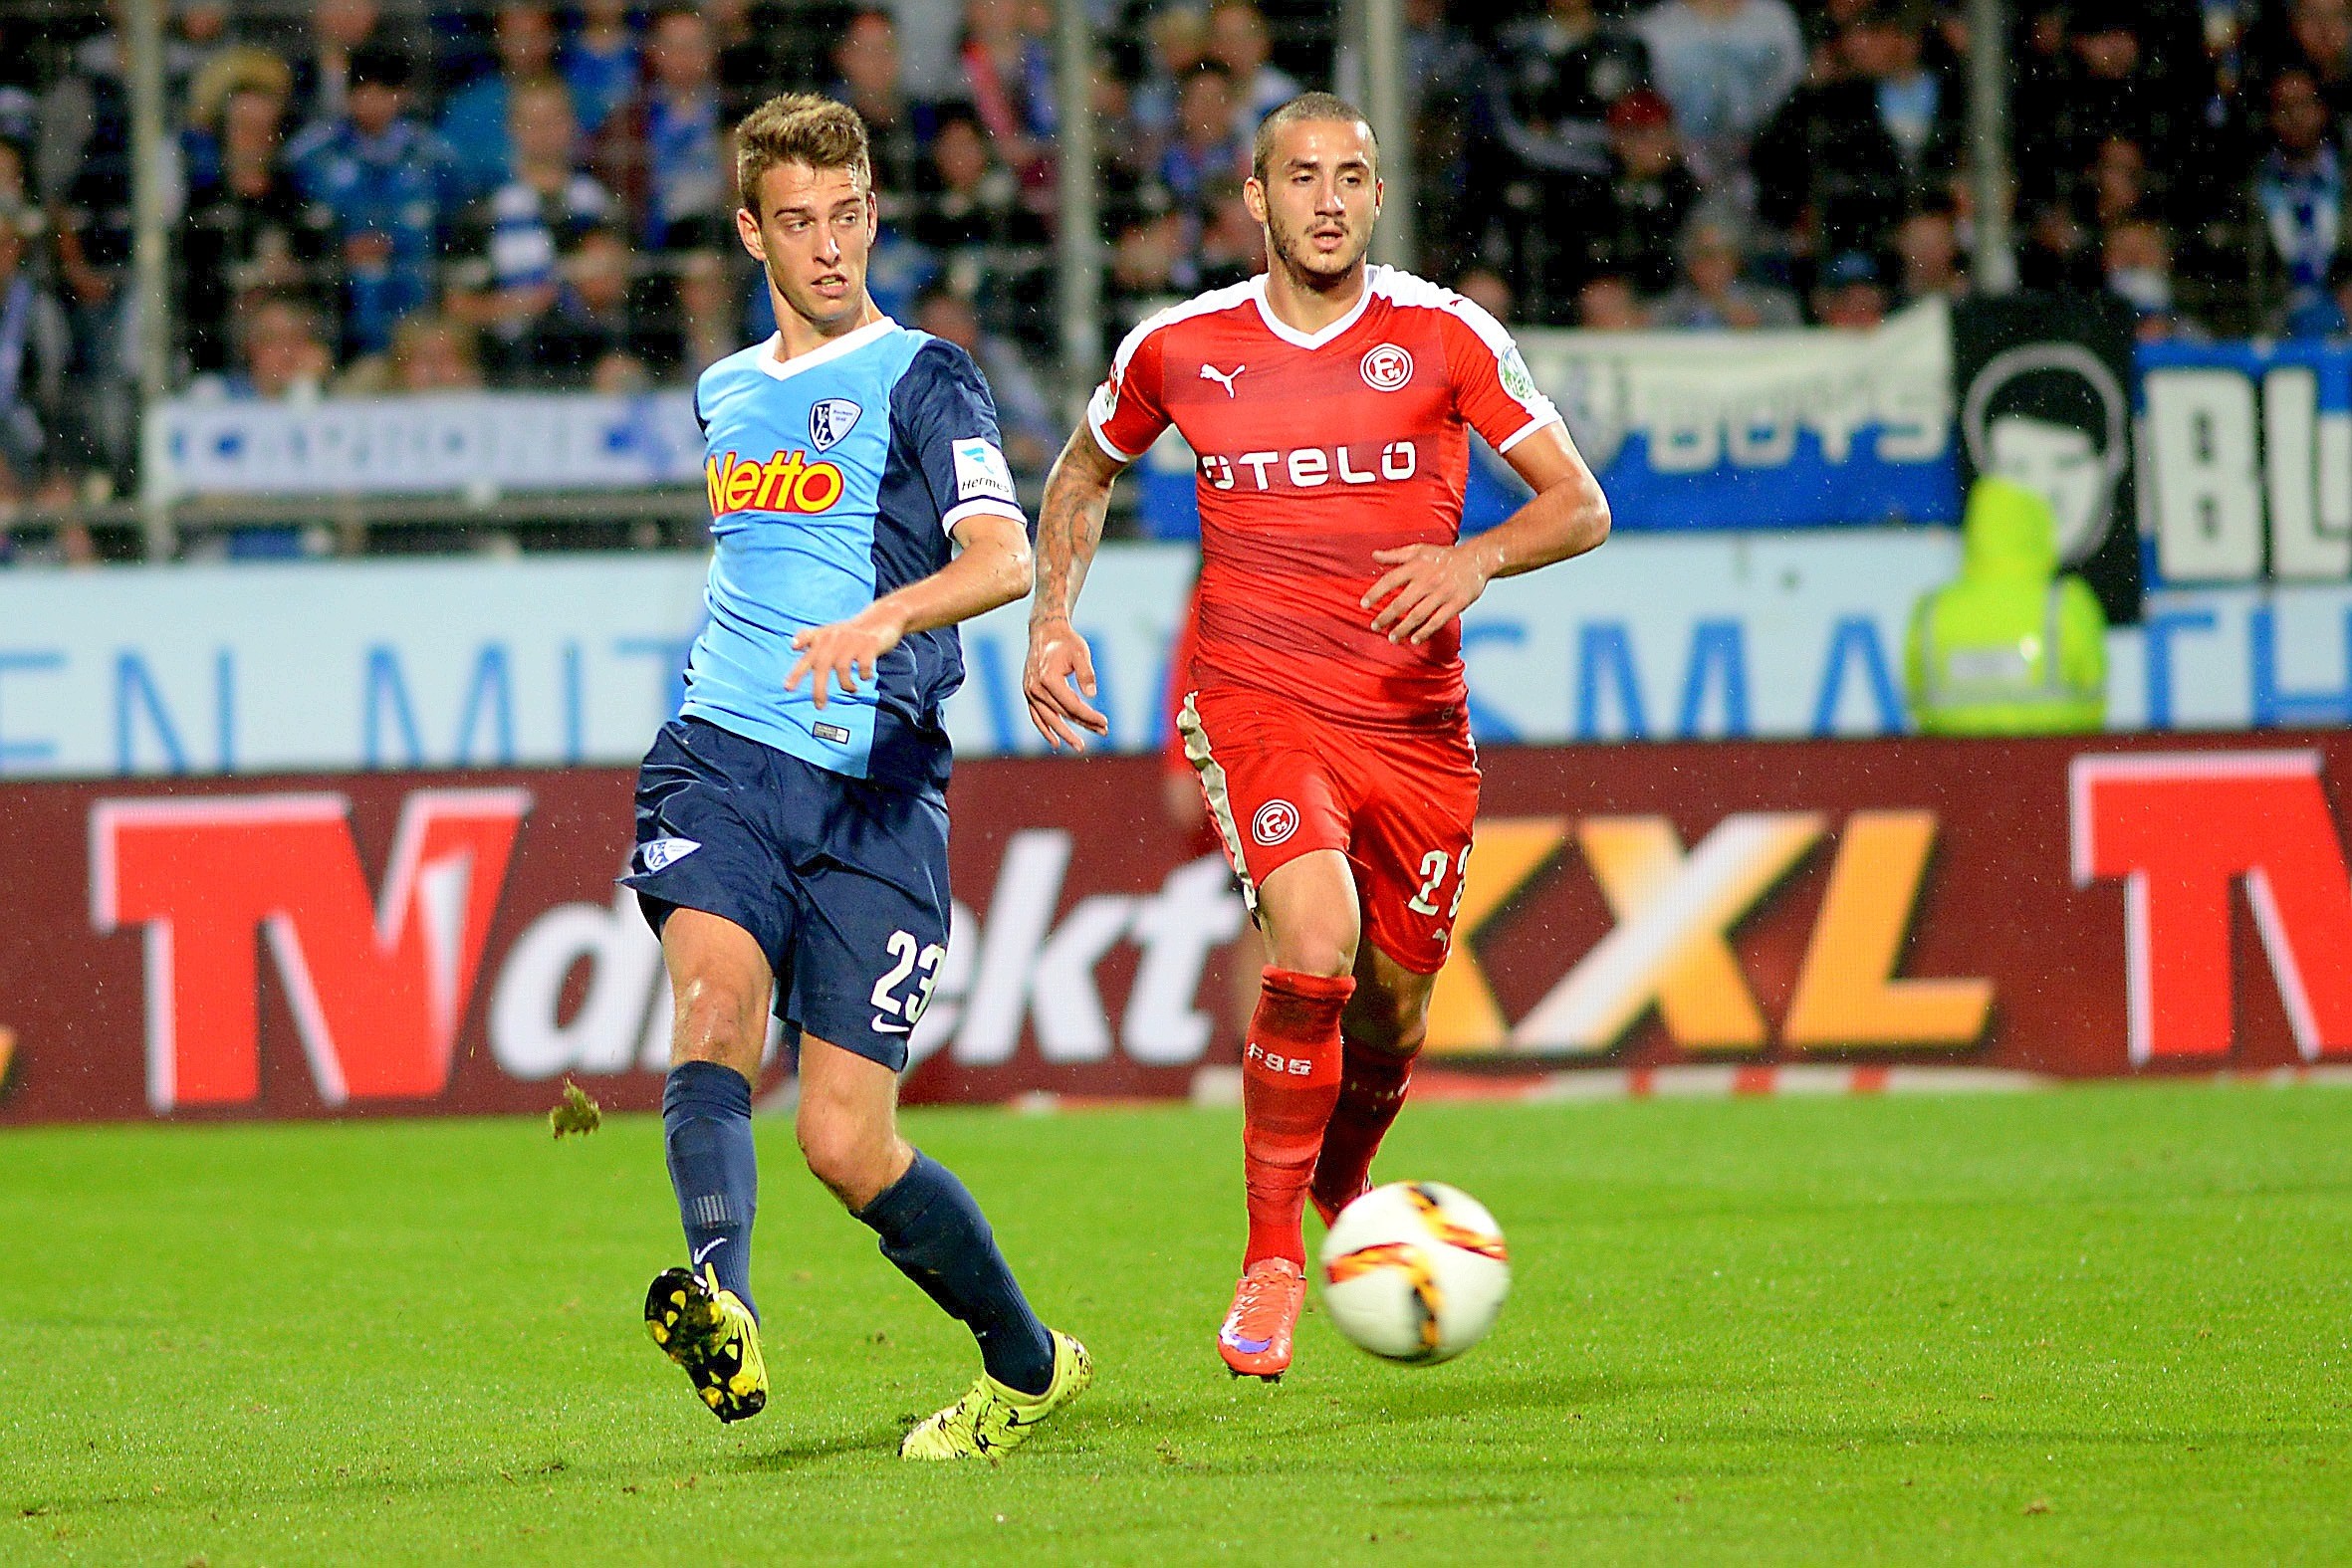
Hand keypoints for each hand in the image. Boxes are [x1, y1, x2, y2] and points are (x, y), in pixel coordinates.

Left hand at [785, 605, 905, 708]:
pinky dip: (864, 676)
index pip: (806, 658)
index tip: (788, 689)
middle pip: (822, 667)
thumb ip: (811, 638)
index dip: (796, 672)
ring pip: (842, 668)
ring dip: (846, 684)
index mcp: (823, 637)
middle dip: (819, 690)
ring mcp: (852, 641)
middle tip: (819, 706)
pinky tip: (866, 678)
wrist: (883, 616)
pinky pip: (864, 666)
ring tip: (852, 689)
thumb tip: (792, 646)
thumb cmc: (852, 630)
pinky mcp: (870, 644)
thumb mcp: (830, 631)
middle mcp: (835, 638)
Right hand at [1023, 616, 1108, 750]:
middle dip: (1084, 724)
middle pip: (1063, 714)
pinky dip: (1045, 730)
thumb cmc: (1066, 642)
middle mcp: (1036, 689)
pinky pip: (1036, 716)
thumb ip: (1086, 673)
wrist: (1046, 632)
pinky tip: (1056, 743)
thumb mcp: (1081, 653)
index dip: (1089, 716)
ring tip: (1080, 746)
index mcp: (1048, 679)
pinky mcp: (1028, 694)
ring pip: (1049, 719)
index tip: (1105, 722)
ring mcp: (1030, 693)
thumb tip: (1092, 695)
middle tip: (1103, 733)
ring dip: (1065, 734)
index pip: (1072, 705)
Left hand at [1363, 542, 1491, 644]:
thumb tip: (1374, 555)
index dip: (1375, 593)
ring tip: (1391, 638)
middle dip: (1386, 616)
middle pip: (1402, 602)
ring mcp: (1442, 593)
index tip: (1363, 604)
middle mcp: (1427, 580)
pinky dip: (1425, 631)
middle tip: (1375, 626)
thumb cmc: (1443, 555)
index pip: (1390, 580)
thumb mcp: (1419, 549)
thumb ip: (1396, 554)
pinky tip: (1414, 640)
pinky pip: (1438, 621)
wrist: (1476, 559)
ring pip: (1418, 615)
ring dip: (1403, 628)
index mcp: (1416, 566)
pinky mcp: (1456, 603)